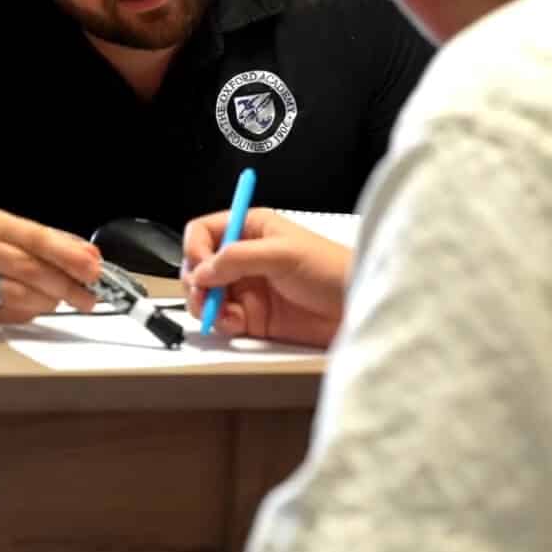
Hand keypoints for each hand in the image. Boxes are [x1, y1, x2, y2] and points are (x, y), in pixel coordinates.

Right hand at [0, 207, 100, 325]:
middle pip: (28, 269)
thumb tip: (89, 255)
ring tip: (65, 299)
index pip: (35, 238)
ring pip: (17, 295)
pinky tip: (37, 306)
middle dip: (66, 284)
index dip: (68, 255)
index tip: (94, 268)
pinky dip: (28, 312)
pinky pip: (3, 315)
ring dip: (49, 301)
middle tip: (90, 294)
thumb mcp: (3, 227)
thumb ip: (48, 240)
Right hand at [182, 208, 350, 347]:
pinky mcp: (253, 317)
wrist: (355, 308)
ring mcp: (247, 288)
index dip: (196, 248)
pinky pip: (222, 319)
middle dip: (196, 280)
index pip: (204, 231)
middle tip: (205, 293)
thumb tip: (202, 269)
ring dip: (205, 304)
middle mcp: (245, 257)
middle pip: (198, 265)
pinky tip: (234, 323)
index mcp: (252, 229)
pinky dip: (221, 323)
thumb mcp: (284, 254)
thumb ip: (239, 258)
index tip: (201, 266)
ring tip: (218, 311)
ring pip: (205, 295)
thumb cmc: (333, 270)